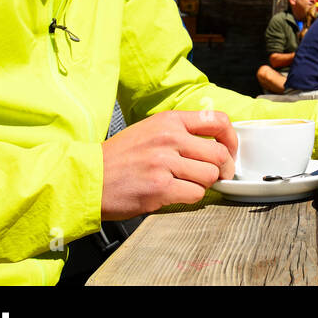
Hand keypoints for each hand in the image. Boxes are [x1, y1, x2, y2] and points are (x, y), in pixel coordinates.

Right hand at [100, 110, 236, 219]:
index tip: (230, 150)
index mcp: (169, 121)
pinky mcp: (160, 188)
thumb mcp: (149, 130)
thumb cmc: (118, 158)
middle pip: (219, 153)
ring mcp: (164, 163)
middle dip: (223, 168)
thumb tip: (214, 141)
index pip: (218, 121)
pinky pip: (195, 194)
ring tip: (187, 184)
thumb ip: (180, 131)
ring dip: (203, 184)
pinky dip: (190, 197)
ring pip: (209, 175)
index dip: (231, 138)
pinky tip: (175, 194)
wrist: (87, 178)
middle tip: (216, 175)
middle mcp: (169, 138)